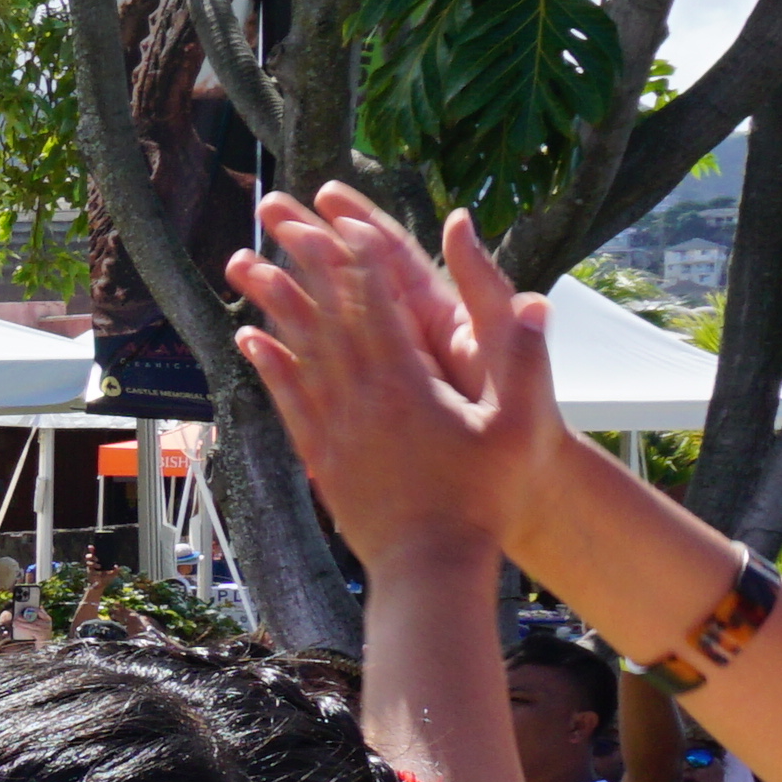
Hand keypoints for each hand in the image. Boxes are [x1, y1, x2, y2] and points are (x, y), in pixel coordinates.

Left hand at [225, 185, 560, 573]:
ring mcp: (333, 426)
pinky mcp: (320, 455)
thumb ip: (523, 359)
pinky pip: (286, 397)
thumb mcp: (519, 426)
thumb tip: (538, 300)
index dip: (359, 253)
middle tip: (277, 214)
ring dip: (270, 301)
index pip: (377, 301)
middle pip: (325, 312)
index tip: (342, 214)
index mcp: (407, 382)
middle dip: (302, 259)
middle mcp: (359, 396)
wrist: (430, 566)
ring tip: (243, 260)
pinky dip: (266, 362)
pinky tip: (249, 336)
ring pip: (295, 349)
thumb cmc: (483, 498)